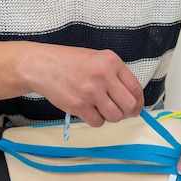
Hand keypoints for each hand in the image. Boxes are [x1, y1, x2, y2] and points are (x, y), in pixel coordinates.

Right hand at [27, 46, 143, 125]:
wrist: (41, 65)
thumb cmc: (70, 62)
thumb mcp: (97, 58)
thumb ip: (115, 75)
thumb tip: (132, 99)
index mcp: (111, 62)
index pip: (135, 88)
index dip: (139, 102)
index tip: (136, 108)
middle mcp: (103, 76)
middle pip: (129, 105)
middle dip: (126, 112)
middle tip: (119, 111)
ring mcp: (91, 92)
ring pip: (115, 116)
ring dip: (110, 116)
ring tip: (101, 108)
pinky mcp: (79, 105)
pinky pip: (98, 122)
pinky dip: (96, 120)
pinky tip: (89, 110)